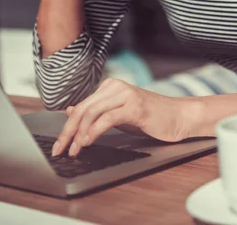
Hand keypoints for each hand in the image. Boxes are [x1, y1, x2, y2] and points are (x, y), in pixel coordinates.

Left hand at [51, 79, 200, 156]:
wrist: (178, 117)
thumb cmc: (150, 117)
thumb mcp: (119, 114)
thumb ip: (97, 111)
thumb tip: (71, 111)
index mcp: (110, 87)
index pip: (81, 106)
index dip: (67, 126)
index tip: (58, 144)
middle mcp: (115, 86)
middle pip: (83, 109)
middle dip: (67, 131)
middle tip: (58, 150)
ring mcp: (125, 95)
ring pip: (92, 113)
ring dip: (78, 134)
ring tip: (73, 150)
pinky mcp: (134, 106)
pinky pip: (107, 118)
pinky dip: (93, 131)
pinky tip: (87, 142)